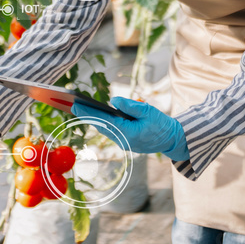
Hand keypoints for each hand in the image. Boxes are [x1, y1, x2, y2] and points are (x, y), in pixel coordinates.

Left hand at [71, 97, 189, 160]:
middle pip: (101, 126)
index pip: (104, 121)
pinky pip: (110, 131)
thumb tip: (113, 100)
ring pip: (104, 129)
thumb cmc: (161, 124)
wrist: (172, 140)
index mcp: (128, 133)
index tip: (76, 106)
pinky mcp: (125, 141)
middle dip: (86, 115)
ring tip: (80, 108)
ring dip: (92, 119)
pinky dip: (102, 122)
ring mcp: (123, 143)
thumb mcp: (147, 110)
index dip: (88, 113)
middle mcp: (123, 140)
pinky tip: (95, 115)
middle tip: (72, 104)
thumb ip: (130, 106)